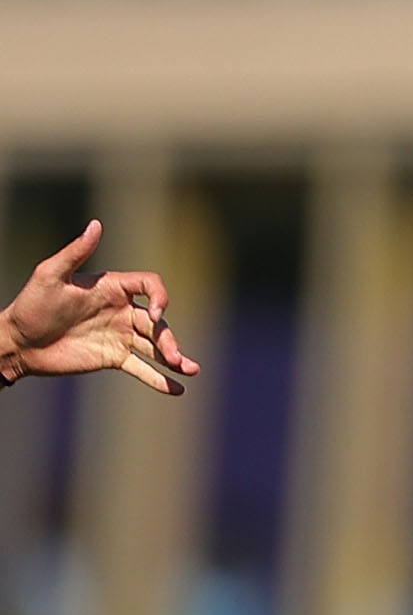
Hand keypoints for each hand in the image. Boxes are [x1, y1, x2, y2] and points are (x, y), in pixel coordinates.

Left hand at [0, 223, 195, 393]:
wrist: (19, 343)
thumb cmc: (31, 305)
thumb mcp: (50, 275)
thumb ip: (76, 252)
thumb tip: (96, 224)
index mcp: (112, 288)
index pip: (150, 287)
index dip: (161, 297)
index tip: (157, 314)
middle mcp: (121, 311)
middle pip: (158, 324)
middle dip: (170, 340)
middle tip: (176, 358)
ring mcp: (119, 336)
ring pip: (155, 347)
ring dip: (175, 359)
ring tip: (190, 371)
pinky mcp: (113, 358)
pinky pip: (141, 368)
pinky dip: (159, 380)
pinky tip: (177, 390)